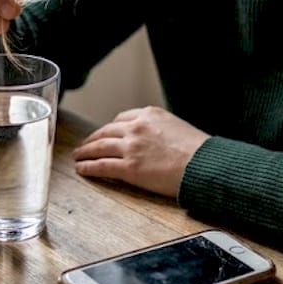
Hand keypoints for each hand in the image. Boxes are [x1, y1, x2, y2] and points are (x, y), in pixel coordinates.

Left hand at [72, 107, 209, 197]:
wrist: (204, 165)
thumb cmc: (198, 150)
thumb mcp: (177, 127)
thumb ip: (159, 129)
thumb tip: (153, 139)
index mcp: (149, 114)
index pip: (121, 118)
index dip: (111, 128)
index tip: (106, 134)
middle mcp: (136, 127)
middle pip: (106, 131)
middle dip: (93, 139)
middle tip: (85, 145)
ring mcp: (131, 147)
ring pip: (99, 147)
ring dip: (85, 152)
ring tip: (78, 156)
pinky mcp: (129, 168)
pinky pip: (102, 166)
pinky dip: (88, 167)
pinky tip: (82, 168)